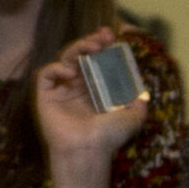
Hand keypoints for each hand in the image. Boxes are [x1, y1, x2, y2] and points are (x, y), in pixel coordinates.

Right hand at [33, 28, 149, 168]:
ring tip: (90, 47)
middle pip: (80, 56)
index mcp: (95, 90)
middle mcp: (77, 88)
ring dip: (76, 48)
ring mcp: (61, 91)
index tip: (111, 36)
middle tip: (102, 37)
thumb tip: (143, 91)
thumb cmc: (109, 137)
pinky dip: (55, 68)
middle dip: (90, 42)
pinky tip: (69, 70)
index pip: (97, 61)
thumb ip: (139, 102)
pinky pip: (45, 75)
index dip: (102, 47)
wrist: (88, 151)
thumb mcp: (133, 117)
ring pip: (63, 60)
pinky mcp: (45, 96)